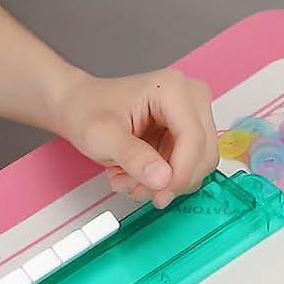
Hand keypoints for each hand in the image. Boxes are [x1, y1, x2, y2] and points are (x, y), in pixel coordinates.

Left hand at [49, 66, 216, 208]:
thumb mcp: (102, 136)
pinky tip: (138, 175)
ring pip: (198, 166)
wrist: (80, 106)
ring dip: (165, 184)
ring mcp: (191, 116)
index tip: (160, 195)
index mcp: (171, 89)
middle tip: (139, 188)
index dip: (181, 174)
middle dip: (172, 181)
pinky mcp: (186, 133)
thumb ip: (133, 157)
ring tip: (131, 179)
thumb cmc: (88, 110)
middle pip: (204, 155)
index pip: (194, 139)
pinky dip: (164, 181)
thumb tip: (163, 179)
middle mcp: (189, 98)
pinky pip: (187, 169)